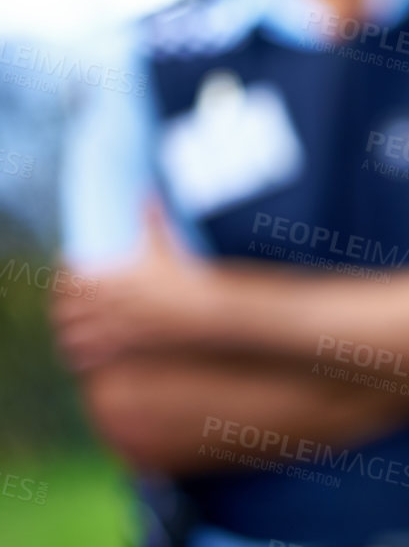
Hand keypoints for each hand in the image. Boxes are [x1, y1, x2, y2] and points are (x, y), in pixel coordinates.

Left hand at [53, 201, 221, 372]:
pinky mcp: (123, 347)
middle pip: (65, 306)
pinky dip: (84, 354)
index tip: (72, 279)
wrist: (206, 310)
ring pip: (73, 333)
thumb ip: (152, 218)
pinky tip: (91, 351)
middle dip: (66, 306)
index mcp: (110, 276)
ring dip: (73, 331)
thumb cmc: (186, 276)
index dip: (64, 279)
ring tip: (82, 327)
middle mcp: (105, 302)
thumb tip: (149, 190)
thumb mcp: (165, 246)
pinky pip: (89, 355)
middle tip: (76, 304)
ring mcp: (113, 327)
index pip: (67, 278)